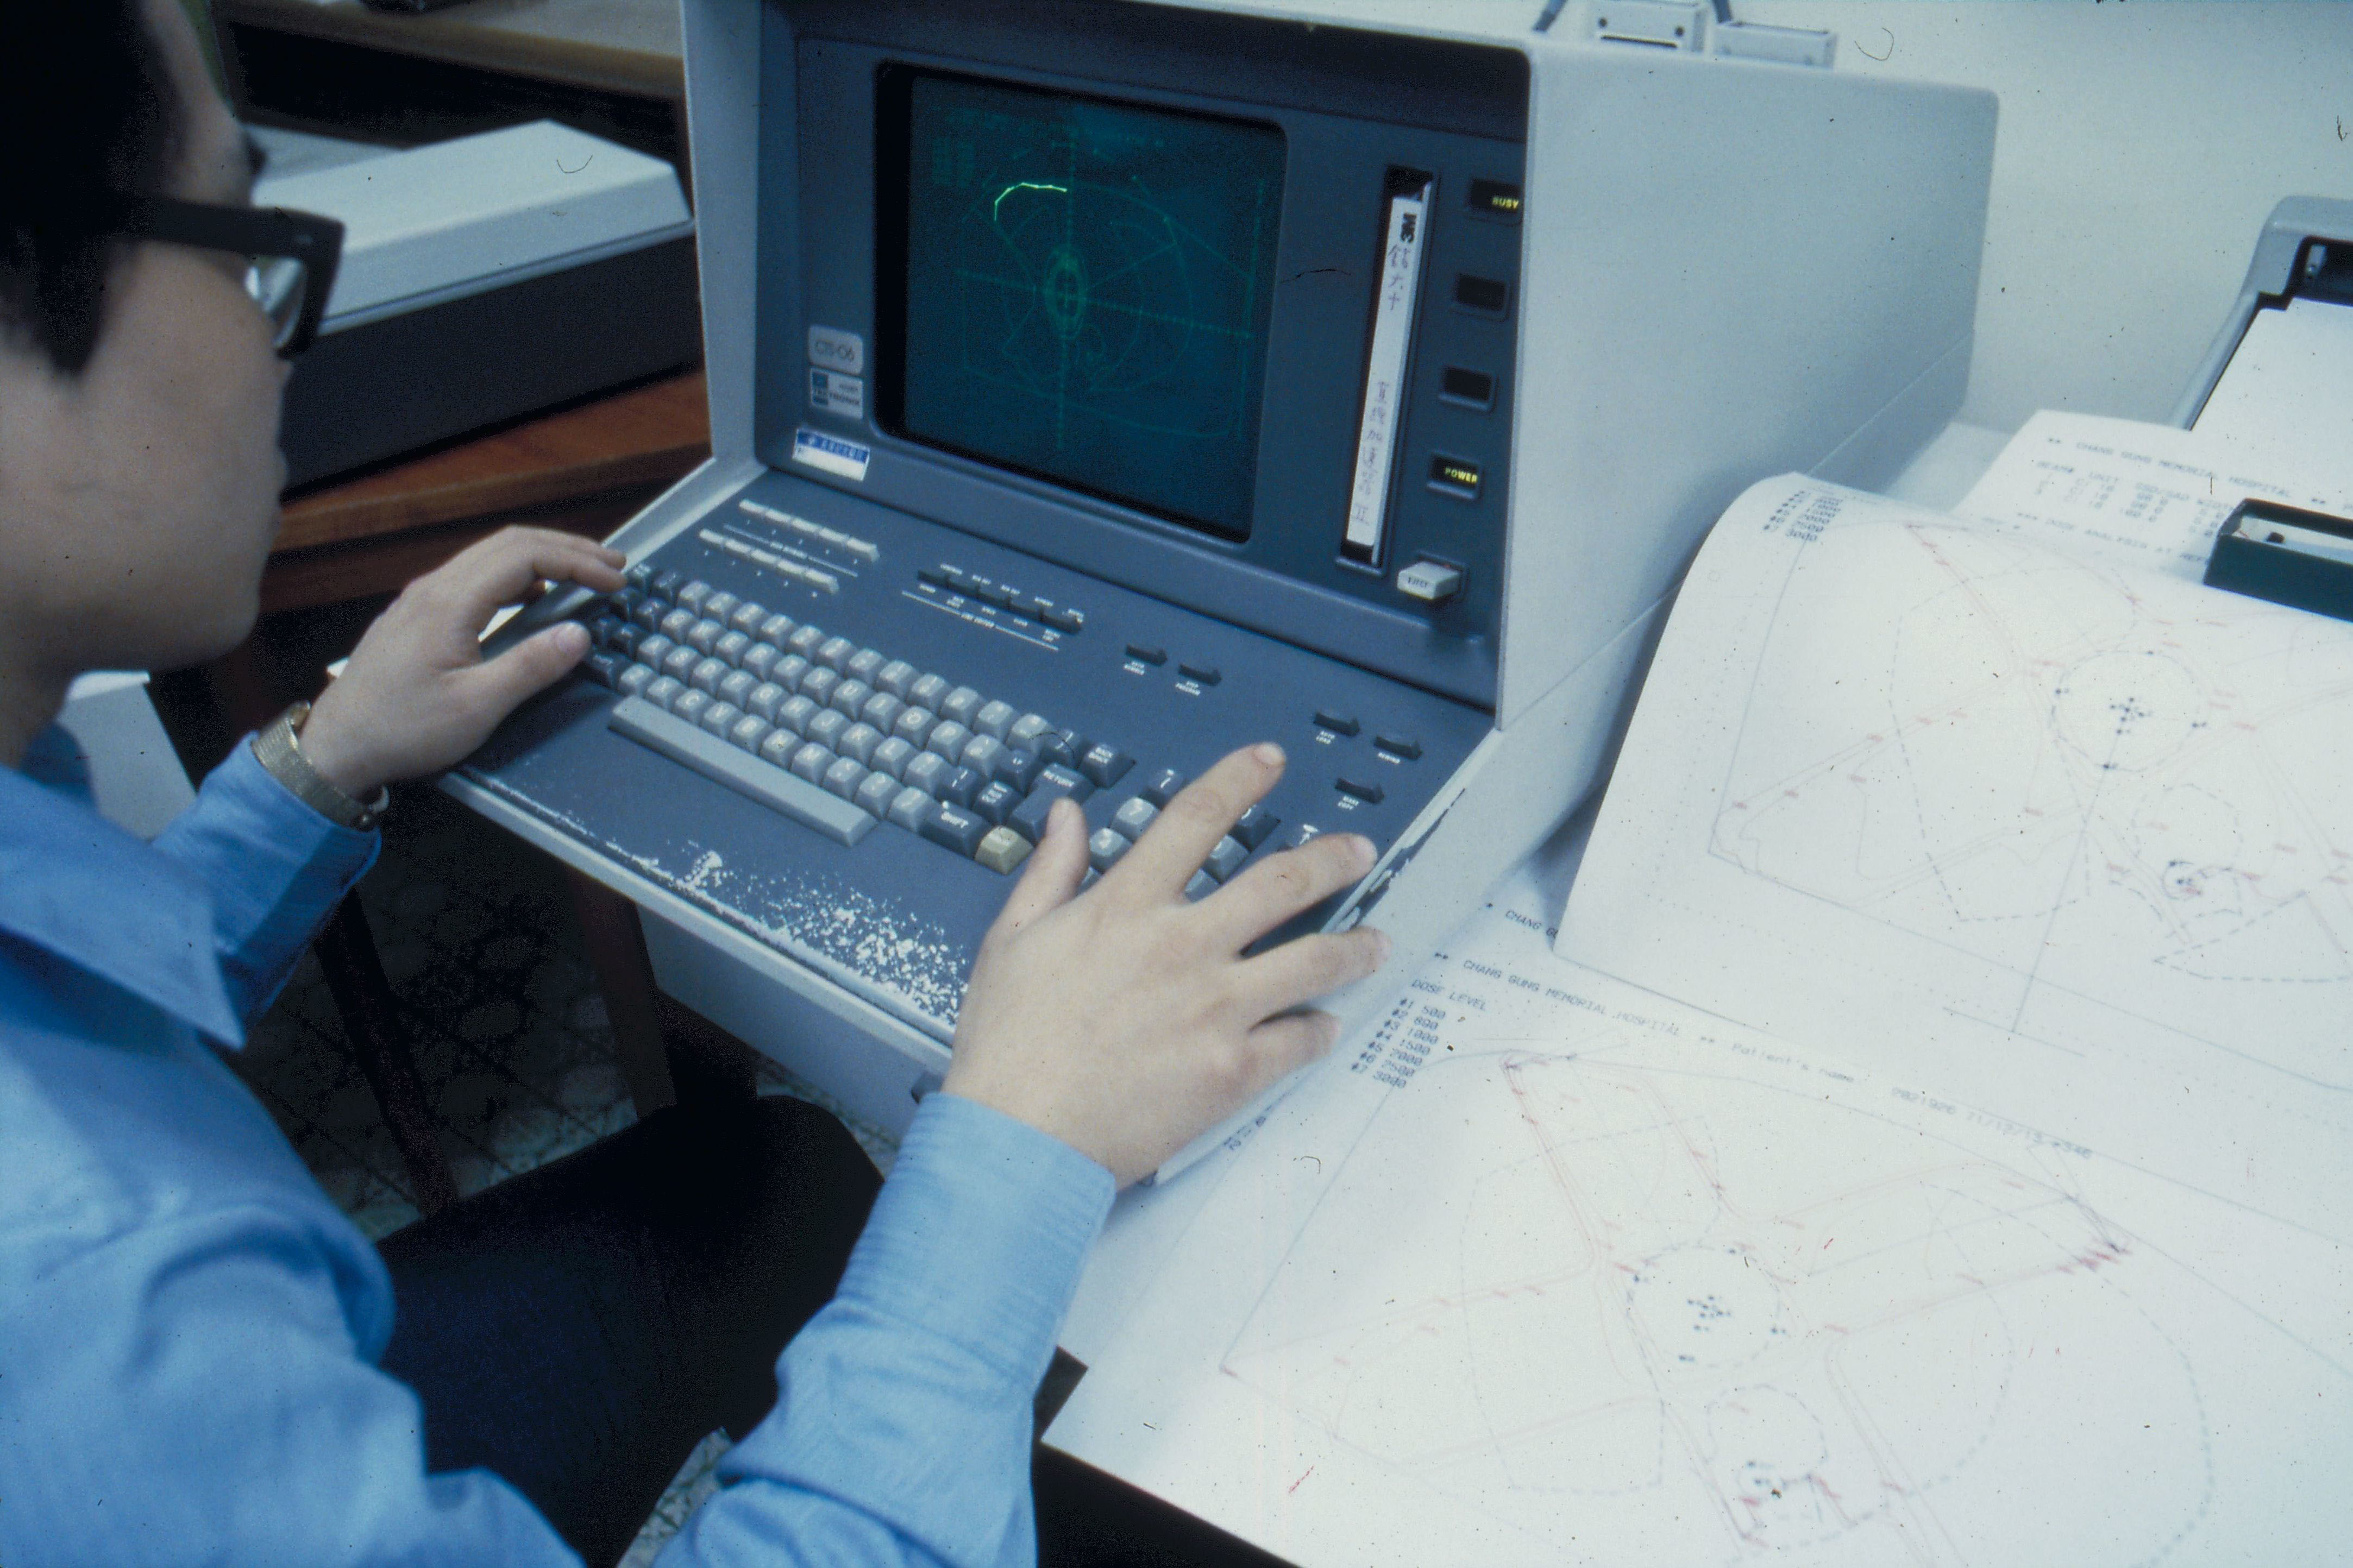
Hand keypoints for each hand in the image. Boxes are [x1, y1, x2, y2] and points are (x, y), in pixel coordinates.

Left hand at [299, 526, 624, 796]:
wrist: (337, 745)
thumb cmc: (405, 729)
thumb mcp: (476, 707)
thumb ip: (531, 667)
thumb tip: (579, 633)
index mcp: (450, 603)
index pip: (525, 556)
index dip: (577, 562)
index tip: (615, 581)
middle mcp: (433, 587)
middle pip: (508, 543)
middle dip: (566, 548)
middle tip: (612, 566)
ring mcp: (421, 598)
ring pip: (488, 555)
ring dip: (541, 557)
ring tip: (582, 574)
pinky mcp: (415, 613)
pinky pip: (473, 574)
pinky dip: (515, 574)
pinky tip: (532, 596)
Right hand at [942, 744, 1389, 1185]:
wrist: (1019, 1138)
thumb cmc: (1008, 1046)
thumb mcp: (1012, 940)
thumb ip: (1051, 871)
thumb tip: (1068, 814)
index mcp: (1126, 907)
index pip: (1195, 818)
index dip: (1240, 779)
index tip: (1271, 761)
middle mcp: (1182, 946)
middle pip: (1281, 882)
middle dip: (1331, 858)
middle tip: (1359, 851)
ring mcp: (1216, 1008)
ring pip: (1314, 959)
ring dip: (1354, 946)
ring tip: (1375, 943)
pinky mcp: (1233, 1070)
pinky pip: (1300, 1039)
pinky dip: (1321, 1031)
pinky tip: (1327, 1026)